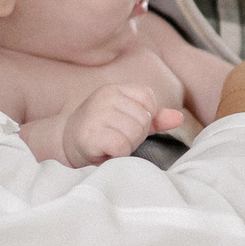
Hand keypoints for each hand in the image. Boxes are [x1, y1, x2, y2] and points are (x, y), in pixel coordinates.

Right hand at [61, 83, 182, 167]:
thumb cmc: (101, 133)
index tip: (125, 126)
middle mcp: (104, 97)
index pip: (148, 99)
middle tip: (115, 138)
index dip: (144, 118)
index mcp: (114, 90)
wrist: (65, 145)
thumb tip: (178, 117)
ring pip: (134, 133)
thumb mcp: (128, 121)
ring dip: (126, 146)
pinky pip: (122, 147)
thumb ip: (154, 119)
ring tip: (109, 145)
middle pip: (144, 119)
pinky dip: (118, 155)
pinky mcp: (90, 134)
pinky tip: (104, 152)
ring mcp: (95, 114)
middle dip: (135, 135)